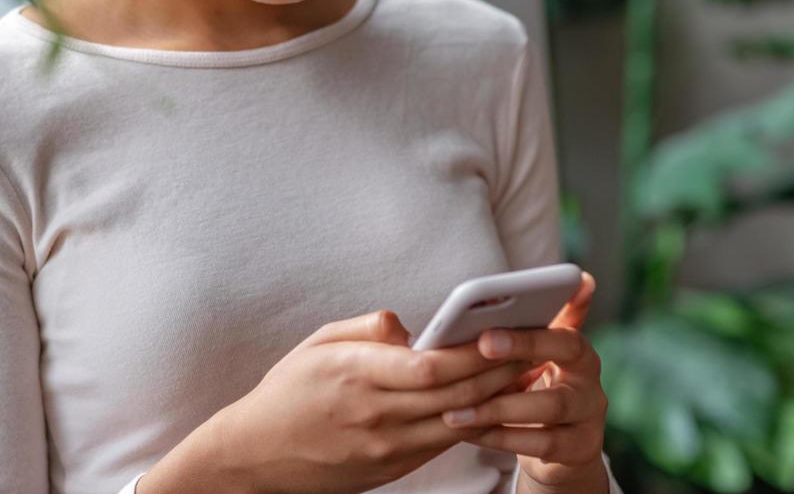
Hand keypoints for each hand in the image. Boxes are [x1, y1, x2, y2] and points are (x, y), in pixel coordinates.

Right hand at [141, 309, 534, 493]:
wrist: (261, 452)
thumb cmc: (289, 389)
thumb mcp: (318, 342)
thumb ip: (368, 328)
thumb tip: (411, 326)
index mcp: (357, 373)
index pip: (431, 366)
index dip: (473, 351)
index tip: (502, 330)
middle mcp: (377, 413)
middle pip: (455, 394)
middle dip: (499, 371)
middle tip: (532, 348)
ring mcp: (387, 446)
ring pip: (458, 422)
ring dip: (496, 400)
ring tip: (525, 375)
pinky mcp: (393, 467)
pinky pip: (444, 443)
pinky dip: (474, 422)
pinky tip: (493, 403)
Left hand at [439, 271, 609, 490]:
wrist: (561, 450)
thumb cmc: (534, 391)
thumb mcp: (528, 362)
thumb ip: (512, 332)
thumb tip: (474, 300)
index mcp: (576, 349)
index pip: (562, 328)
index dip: (530, 329)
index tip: (489, 329)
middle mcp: (590, 378)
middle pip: (564, 356)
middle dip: (521, 348)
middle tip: (479, 348)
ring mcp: (590, 415)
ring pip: (550, 406)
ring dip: (498, 406)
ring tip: (455, 411)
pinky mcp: (581, 449)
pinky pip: (540, 443)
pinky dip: (500, 437)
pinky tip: (469, 432)